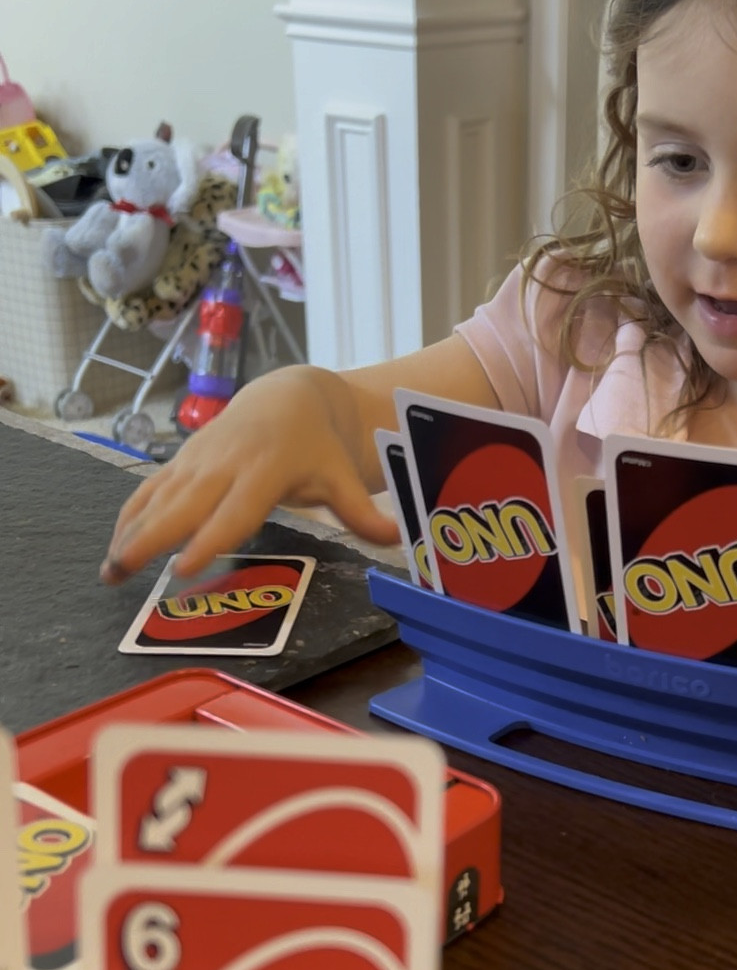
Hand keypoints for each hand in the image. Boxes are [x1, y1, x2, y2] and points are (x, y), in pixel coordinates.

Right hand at [100, 365, 399, 583]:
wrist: (288, 396)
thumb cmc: (317, 445)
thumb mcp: (342, 474)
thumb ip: (360, 511)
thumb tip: (395, 537)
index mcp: (264, 470)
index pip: (233, 512)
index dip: (207, 539)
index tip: (182, 568)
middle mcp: (224, 464)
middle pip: (183, 506)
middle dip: (150, 539)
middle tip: (123, 573)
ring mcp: (199, 461)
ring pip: (158, 498)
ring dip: (130, 532)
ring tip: (108, 571)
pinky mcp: (184, 460)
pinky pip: (151, 488)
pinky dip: (130, 514)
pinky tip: (115, 544)